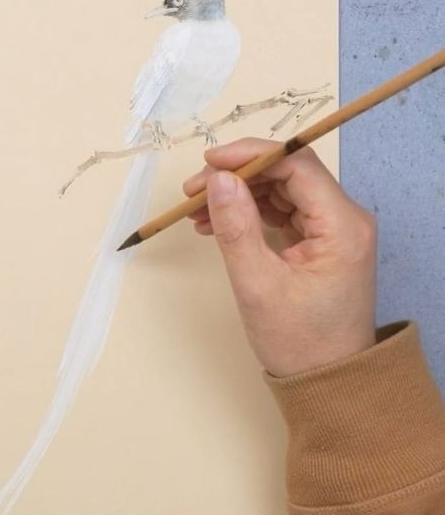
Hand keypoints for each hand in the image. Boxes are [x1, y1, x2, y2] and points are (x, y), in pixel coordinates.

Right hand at [183, 138, 376, 375]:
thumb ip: (236, 227)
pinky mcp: (320, 241)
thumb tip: (217, 180)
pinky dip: (248, 213)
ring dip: (238, 195)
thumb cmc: (300, 341)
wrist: (329, 382)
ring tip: (197, 212)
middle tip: (193, 192)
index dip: (249, 156)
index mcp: (342, 226)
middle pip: (287, 174)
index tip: (207, 164)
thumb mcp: (258, 285)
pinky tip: (216, 224)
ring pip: (281, 191)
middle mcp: (345, 219)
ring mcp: (333, 230)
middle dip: (237, 177)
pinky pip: (282, 212)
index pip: (296, 165)